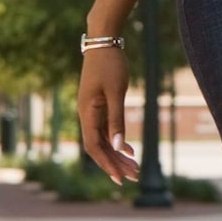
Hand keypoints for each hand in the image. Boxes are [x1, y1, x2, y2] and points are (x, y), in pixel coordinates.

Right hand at [75, 47, 137, 183]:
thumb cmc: (110, 65)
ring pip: (104, 139)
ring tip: (135, 168)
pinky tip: (130, 149)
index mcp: (87, 114)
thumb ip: (117, 119)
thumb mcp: (116, 92)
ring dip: (118, 154)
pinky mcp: (99, 106)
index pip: (94, 146)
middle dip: (116, 163)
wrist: (103, 42)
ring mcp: (92, 111)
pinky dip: (118, 140)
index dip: (106, 163)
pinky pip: (106, 130)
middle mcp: (86, 115)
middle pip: (100, 147)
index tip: (119, 177)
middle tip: (134, 177)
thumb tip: (119, 146)